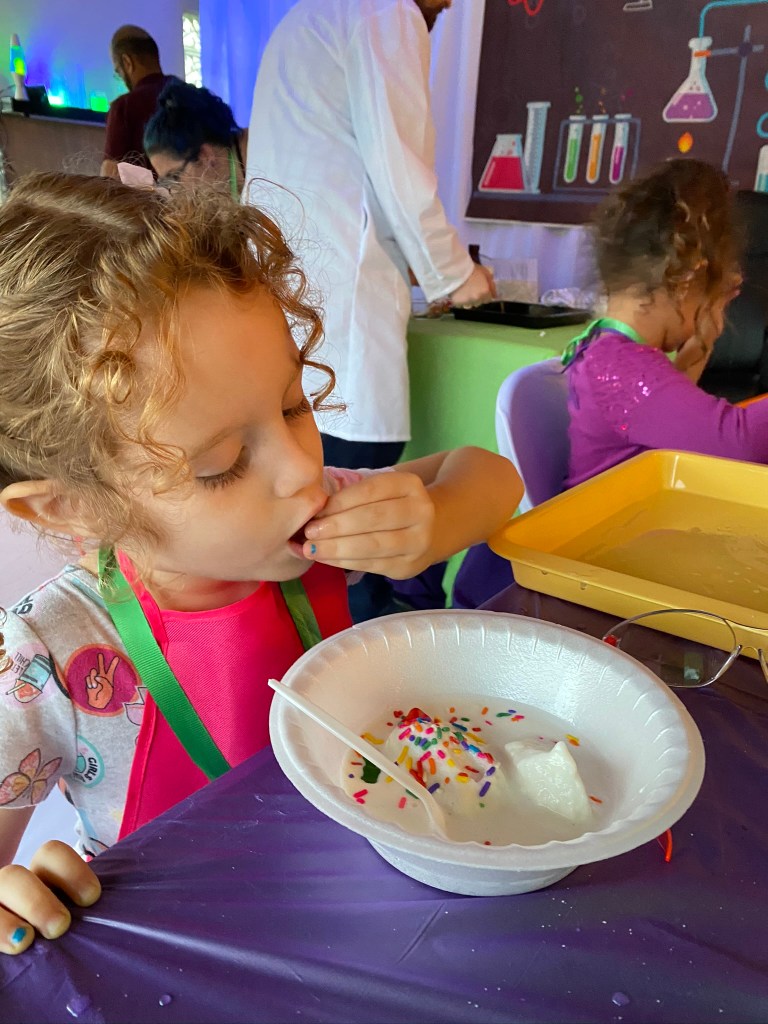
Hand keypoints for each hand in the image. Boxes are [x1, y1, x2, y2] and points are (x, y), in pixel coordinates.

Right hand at [0, 840, 100, 954]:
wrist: (23, 964)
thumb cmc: (58, 934)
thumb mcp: (72, 918)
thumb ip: (85, 911)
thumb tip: (113, 918)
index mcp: (39, 876)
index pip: (50, 854)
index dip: (71, 870)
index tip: (92, 898)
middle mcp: (11, 887)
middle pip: (14, 876)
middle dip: (37, 900)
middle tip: (59, 926)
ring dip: (4, 922)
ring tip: (23, 942)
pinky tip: (7, 952)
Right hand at [85, 653, 117, 709]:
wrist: (97, 703)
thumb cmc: (105, 696)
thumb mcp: (108, 687)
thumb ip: (103, 680)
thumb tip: (95, 676)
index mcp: (109, 678)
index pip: (111, 669)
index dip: (113, 663)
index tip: (117, 656)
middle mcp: (102, 677)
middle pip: (101, 667)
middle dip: (100, 660)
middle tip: (100, 654)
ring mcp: (95, 680)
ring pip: (93, 672)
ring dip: (94, 677)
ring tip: (96, 686)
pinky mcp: (89, 683)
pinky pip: (88, 679)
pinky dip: (90, 683)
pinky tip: (92, 688)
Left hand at [303, 471, 435, 577]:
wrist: (431, 532)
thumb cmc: (392, 507)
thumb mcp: (382, 492)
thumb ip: (354, 497)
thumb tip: (313, 511)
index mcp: (410, 485)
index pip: (371, 490)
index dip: (340, 501)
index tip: (315, 512)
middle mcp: (420, 512)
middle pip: (373, 518)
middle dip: (336, 526)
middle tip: (309, 531)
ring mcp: (418, 541)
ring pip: (372, 545)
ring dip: (337, 548)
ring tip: (312, 548)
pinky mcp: (408, 567)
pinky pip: (372, 564)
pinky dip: (344, 562)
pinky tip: (326, 559)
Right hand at [449, 264, 496, 308]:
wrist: (455, 270)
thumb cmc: (471, 269)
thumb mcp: (485, 272)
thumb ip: (491, 283)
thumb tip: (494, 293)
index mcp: (485, 292)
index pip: (488, 299)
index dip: (485, 294)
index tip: (481, 289)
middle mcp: (478, 299)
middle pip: (480, 302)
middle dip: (478, 297)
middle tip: (472, 289)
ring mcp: (468, 302)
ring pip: (471, 304)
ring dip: (470, 300)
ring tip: (465, 291)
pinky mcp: (458, 304)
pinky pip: (461, 304)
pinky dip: (460, 300)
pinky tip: (458, 293)